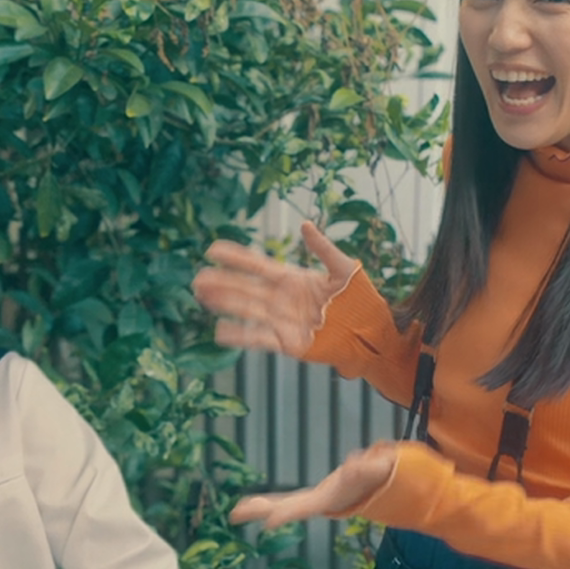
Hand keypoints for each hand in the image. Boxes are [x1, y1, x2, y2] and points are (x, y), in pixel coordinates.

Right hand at [192, 220, 359, 357]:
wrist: (371, 334)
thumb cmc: (361, 301)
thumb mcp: (345, 269)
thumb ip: (324, 249)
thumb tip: (304, 225)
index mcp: (292, 278)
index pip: (257, 265)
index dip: (236, 258)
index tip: (213, 250)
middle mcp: (281, 299)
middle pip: (245, 288)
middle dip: (222, 282)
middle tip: (198, 278)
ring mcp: (281, 321)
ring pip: (247, 310)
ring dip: (224, 304)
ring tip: (202, 297)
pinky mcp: (286, 343)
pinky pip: (258, 338)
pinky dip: (239, 335)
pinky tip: (219, 331)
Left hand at [230, 441, 398, 529]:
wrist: (370, 489)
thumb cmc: (372, 476)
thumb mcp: (373, 469)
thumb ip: (368, 465)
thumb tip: (354, 460)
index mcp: (327, 500)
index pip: (303, 508)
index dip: (285, 514)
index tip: (267, 523)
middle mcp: (313, 505)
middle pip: (284, 509)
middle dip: (262, 511)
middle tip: (237, 514)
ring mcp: (306, 502)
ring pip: (277, 507)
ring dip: (256, 509)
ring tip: (234, 513)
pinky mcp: (302, 499)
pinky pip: (278, 501)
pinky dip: (260, 503)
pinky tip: (243, 505)